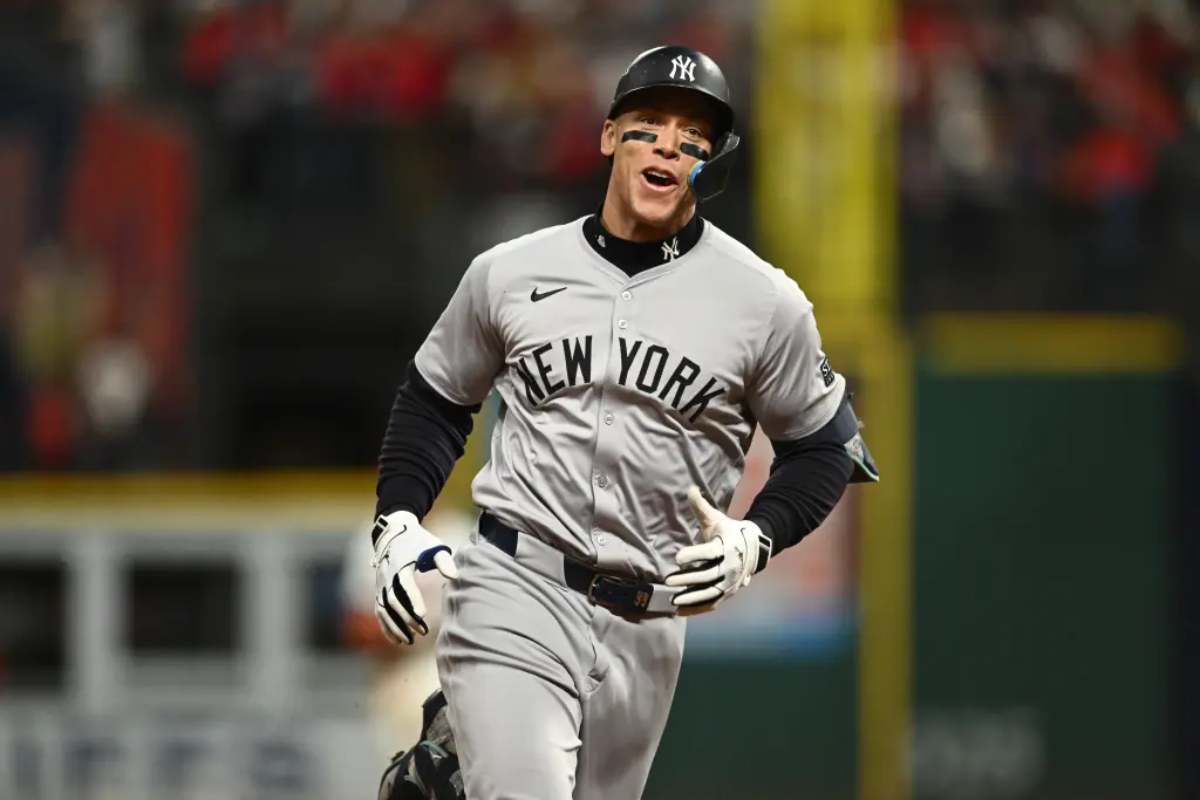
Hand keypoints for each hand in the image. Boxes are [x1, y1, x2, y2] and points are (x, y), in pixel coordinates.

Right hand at [371, 510, 458, 644]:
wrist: (394, 530)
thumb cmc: (419, 540)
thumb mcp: (433, 545)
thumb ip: (444, 560)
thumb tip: (455, 576)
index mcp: (400, 564)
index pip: (405, 585)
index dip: (413, 600)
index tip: (423, 615)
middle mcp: (387, 575)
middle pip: (394, 601)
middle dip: (407, 618)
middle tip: (422, 631)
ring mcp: (380, 584)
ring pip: (384, 609)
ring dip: (395, 626)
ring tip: (409, 641)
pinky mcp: (379, 590)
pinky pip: (380, 611)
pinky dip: (386, 626)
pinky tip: (397, 640)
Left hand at [666, 486, 771, 614]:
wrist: (754, 548)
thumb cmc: (728, 531)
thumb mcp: (716, 518)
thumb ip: (701, 507)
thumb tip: (690, 488)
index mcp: (727, 546)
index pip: (709, 552)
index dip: (694, 555)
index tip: (677, 558)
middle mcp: (731, 566)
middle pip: (708, 575)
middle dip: (687, 579)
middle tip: (668, 580)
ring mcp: (730, 582)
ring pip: (710, 592)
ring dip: (691, 597)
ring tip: (673, 599)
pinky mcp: (728, 593)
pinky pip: (712, 603)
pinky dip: (697, 608)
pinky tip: (679, 610)